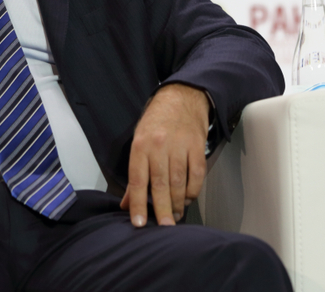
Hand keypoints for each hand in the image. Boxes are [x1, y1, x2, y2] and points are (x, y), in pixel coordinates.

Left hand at [120, 83, 208, 227]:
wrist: (182, 97)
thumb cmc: (156, 121)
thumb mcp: (139, 141)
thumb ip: (135, 173)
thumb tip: (127, 203)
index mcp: (140, 145)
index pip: (137, 179)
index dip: (138, 203)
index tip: (139, 222)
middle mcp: (159, 145)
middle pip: (160, 184)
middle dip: (161, 209)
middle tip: (163, 228)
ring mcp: (180, 146)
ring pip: (179, 182)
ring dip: (178, 203)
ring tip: (174, 217)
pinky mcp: (197, 146)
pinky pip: (197, 175)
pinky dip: (193, 191)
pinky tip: (188, 199)